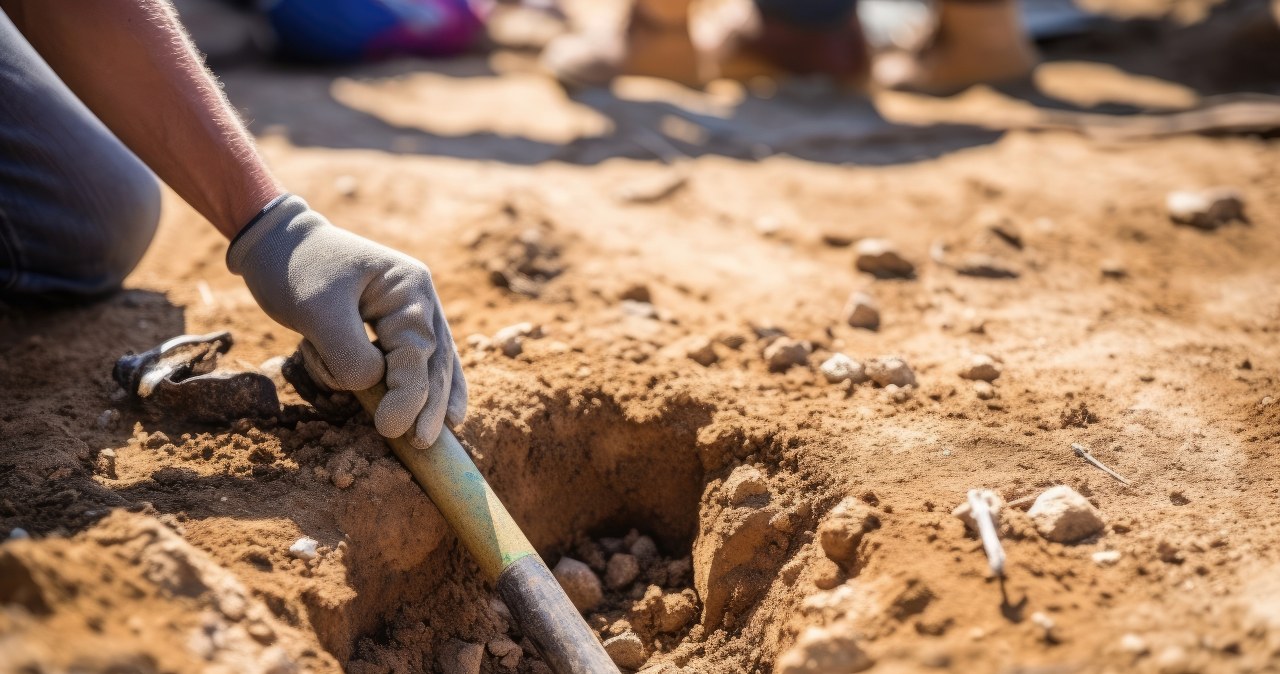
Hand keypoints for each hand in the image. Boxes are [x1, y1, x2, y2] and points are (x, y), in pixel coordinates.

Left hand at [228, 194, 465, 446]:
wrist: (276, 241)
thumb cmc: (294, 269)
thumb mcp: (317, 312)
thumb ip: (350, 354)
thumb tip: (374, 387)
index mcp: (407, 288)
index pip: (415, 351)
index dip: (409, 395)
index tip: (393, 430)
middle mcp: (418, 298)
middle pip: (436, 359)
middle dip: (430, 402)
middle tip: (422, 442)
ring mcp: (411, 310)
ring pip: (434, 361)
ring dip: (434, 397)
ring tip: (445, 431)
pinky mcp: (393, 324)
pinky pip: (418, 360)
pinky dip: (425, 384)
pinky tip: (444, 410)